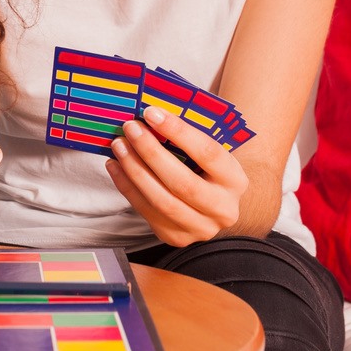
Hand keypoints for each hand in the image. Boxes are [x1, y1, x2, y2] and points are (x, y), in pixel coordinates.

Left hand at [106, 106, 248, 246]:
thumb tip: (151, 115)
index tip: (151, 113)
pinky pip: (146, 211)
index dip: (178, 132)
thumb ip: (189, 139)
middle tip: (130, 128)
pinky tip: (115, 166)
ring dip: (135, 170)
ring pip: (161, 201)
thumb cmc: (208, 170)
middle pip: (182, 182)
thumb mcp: (211, 154)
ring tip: (119, 146)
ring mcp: (200, 228)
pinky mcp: (177, 237)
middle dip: (151, 153)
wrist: (215, 205)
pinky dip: (127, 187)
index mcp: (235, 180)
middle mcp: (223, 209)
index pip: (207, 153)